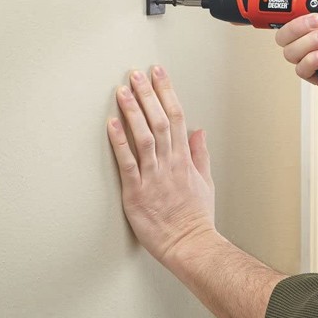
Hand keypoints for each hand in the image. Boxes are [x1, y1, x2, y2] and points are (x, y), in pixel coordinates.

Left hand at [106, 66, 215, 265]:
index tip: (159, 73)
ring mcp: (154, 176)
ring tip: (123, 91)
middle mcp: (170, 163)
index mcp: (185, 159)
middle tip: (136, 73)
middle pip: (161, 120)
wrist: (190, 243)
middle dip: (148, 94)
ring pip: (144, 136)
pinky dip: (119, 142)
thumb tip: (200, 131)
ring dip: (134, 112)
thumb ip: (200, 154)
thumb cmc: (196, 217)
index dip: (167, 92)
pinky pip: (127, 163)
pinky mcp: (137, 192)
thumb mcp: (205, 181)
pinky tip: (111, 125)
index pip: (178, 117)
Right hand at [278, 0, 317, 96]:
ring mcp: (314, 54)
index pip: (286, 11)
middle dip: (298, 25)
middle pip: (282, 32)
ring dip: (309, 42)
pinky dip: (313, 59)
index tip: (287, 4)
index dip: (280, 8)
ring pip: (289, 51)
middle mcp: (312, 34)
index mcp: (317, 13)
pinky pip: (300, 69)